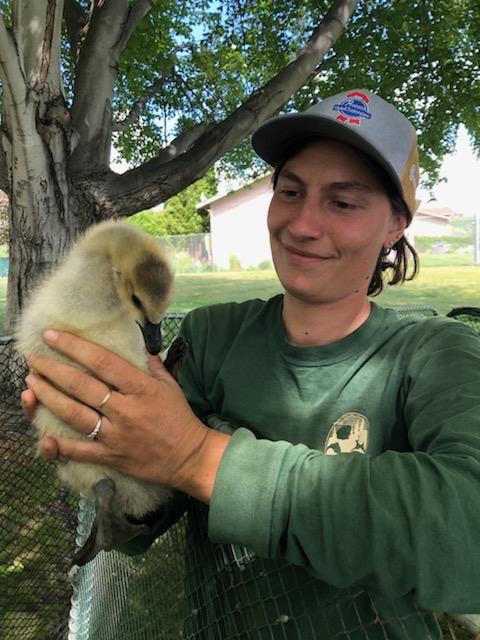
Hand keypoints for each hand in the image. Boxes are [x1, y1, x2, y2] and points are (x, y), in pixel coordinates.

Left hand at [25, 330, 228, 502]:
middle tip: (33, 359)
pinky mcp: (111, 456)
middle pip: (81, 386)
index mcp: (140, 388)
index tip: (53, 336)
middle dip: (53, 370)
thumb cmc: (180, 418)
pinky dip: (60, 445)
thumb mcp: (170, 386)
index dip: (75, 347)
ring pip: (75, 414)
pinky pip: (79, 450)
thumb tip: (137, 345)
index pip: (102, 362)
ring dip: (50, 397)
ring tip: (32, 384)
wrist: (189, 457)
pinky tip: (42, 434)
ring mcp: (115, 434)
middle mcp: (125, 409)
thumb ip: (151, 365)